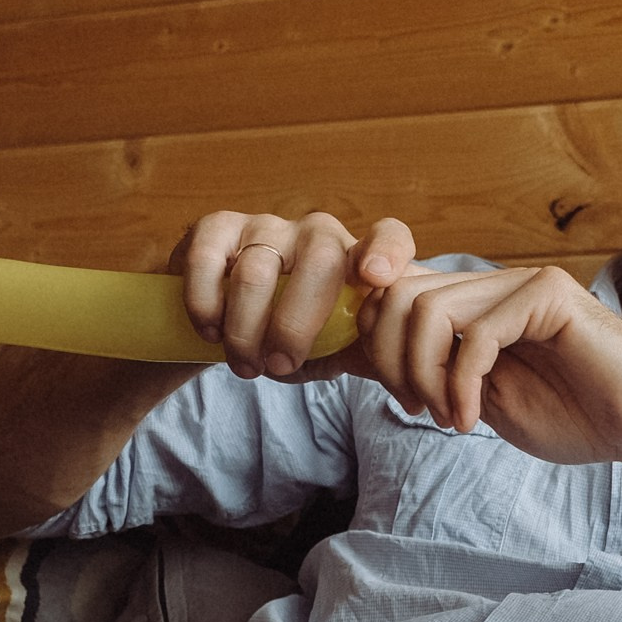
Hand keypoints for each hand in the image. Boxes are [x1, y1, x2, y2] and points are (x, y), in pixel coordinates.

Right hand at [172, 211, 416, 381]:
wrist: (229, 325)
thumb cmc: (297, 335)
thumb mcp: (339, 348)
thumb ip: (374, 358)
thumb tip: (414, 396)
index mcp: (357, 258)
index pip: (388, 236)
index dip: (388, 251)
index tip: (377, 278)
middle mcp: (317, 233)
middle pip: (318, 262)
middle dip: (295, 325)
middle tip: (278, 367)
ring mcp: (267, 225)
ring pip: (257, 271)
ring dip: (246, 330)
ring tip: (245, 364)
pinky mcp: (217, 228)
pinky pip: (209, 260)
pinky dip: (206, 305)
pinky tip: (210, 332)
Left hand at [356, 265, 621, 466]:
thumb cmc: (576, 417)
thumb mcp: (482, 398)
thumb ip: (436, 370)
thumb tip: (367, 357)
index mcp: (479, 302)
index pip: (397, 289)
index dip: (374, 338)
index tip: (397, 396)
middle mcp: (497, 281)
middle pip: (398, 293)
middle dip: (388, 358)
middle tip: (416, 408)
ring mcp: (524, 282)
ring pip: (427, 308)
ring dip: (423, 375)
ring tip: (449, 417)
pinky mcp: (550, 296)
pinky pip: (476, 334)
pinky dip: (460, 384)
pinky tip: (471, 419)